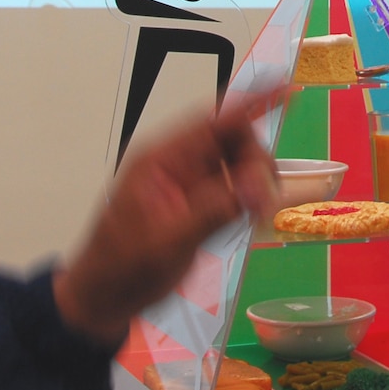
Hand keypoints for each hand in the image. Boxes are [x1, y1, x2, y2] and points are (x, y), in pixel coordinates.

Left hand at [54, 88, 282, 344]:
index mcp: (161, 160)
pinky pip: (234, 187)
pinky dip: (250, 197)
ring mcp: (189, 184)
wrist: (104, 299)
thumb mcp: (168, 242)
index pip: (212, 120)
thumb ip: (213, 212)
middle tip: (261, 201)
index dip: (251, 103)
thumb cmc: (122, 269)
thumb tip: (256, 191)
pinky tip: (252, 215)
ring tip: (257, 212)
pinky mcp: (198, 204)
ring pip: (238, 163)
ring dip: (256, 181)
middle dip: (256, 163)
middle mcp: (177, 165)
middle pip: (233, 140)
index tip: (284, 90)